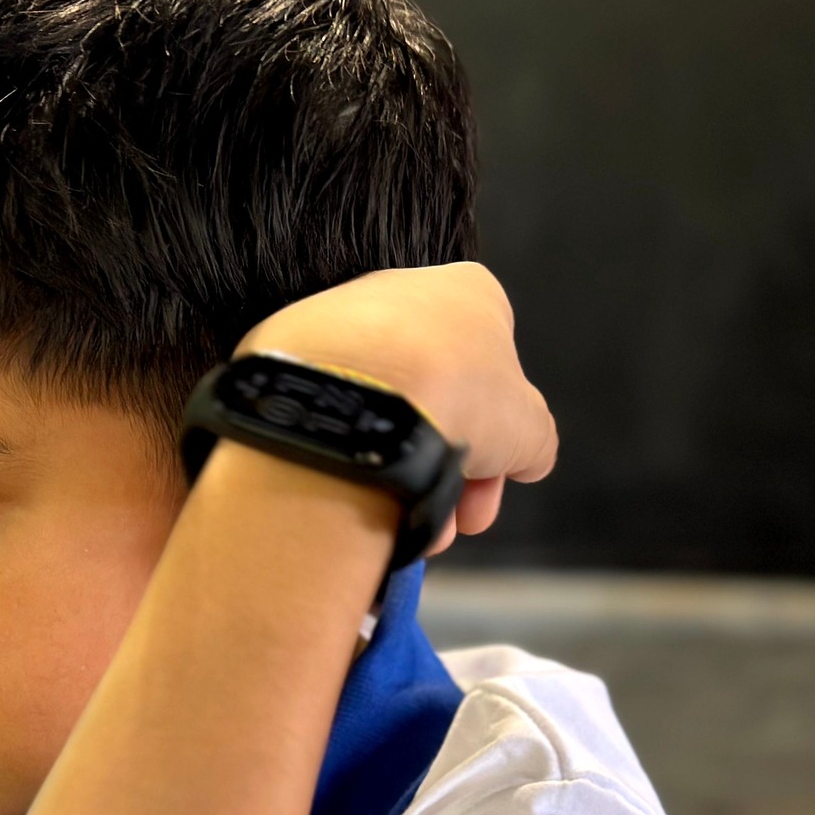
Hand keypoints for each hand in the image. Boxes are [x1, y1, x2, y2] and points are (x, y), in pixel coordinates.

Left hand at [234, 262, 557, 554]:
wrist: (352, 394)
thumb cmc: (454, 395)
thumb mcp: (528, 429)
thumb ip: (533, 439)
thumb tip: (529, 455)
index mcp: (466, 292)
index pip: (492, 372)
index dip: (499, 439)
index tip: (493, 483)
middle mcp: (396, 293)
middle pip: (434, 397)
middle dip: (450, 467)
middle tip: (454, 520)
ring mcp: (333, 321)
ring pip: (378, 410)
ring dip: (400, 473)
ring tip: (407, 522)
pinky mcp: (280, 355)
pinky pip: (327, 412)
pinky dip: (344, 455)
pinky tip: (357, 499)